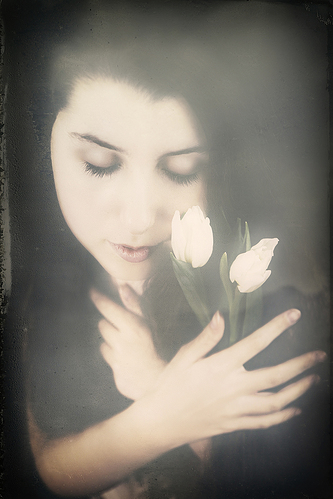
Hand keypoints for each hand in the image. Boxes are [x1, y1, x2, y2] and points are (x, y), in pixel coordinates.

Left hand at [91, 287, 164, 399]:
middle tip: (121, 326)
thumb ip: (135, 305)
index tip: (92, 291)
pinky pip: (109, 360)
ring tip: (126, 344)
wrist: (163, 381)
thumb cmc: (160, 348)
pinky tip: (127, 358)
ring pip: (103, 344)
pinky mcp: (115, 373)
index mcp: (131, 326)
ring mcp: (116, 359)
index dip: (98, 298)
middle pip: (102, 325)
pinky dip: (114, 357)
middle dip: (109, 323)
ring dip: (110, 341)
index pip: (107, 307)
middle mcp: (120, 342)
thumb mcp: (151, 322)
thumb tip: (122, 286)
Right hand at [142, 309, 324, 447]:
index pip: (256, 342)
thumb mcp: (184, 356)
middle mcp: (234, 388)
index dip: (277, 326)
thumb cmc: (170, 385)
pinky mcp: (235, 424)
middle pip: (276, 376)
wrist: (160, 422)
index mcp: (222, 366)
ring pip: (277, 402)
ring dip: (299, 390)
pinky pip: (266, 422)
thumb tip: (221, 315)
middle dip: (302, 365)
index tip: (294, 315)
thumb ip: (206, 337)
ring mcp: (237, 409)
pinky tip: (296, 409)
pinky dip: (284, 416)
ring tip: (313, 379)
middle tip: (320, 355)